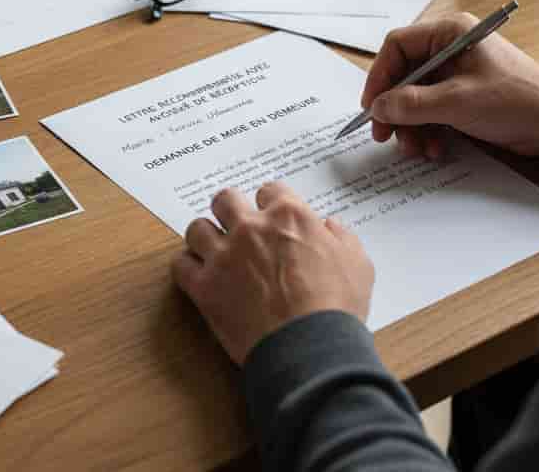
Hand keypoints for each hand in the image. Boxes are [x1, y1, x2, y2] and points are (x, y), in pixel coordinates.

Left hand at [171, 182, 374, 365]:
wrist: (311, 349)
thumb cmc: (337, 308)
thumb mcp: (358, 264)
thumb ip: (341, 238)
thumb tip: (331, 226)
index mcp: (288, 217)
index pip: (270, 189)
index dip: (271, 202)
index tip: (271, 214)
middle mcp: (251, 228)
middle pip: (225, 199)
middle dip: (230, 210)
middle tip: (236, 225)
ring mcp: (224, 256)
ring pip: (196, 228)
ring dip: (205, 237)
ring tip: (213, 250)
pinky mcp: (205, 287)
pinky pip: (181, 265)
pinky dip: (188, 269)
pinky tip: (199, 276)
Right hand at [362, 13, 538, 158]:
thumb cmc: (515, 99)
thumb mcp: (456, 102)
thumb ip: (412, 104)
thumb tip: (378, 108)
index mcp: (449, 33)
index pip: (397, 46)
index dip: (379, 76)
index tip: (371, 106)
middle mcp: (449, 49)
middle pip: (403, 76)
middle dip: (394, 109)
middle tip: (384, 135)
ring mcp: (456, 73)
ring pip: (415, 97)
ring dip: (411, 126)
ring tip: (415, 149)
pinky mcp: (463, 95)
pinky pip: (432, 110)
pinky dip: (428, 130)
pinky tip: (434, 149)